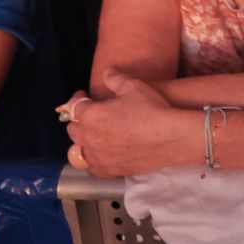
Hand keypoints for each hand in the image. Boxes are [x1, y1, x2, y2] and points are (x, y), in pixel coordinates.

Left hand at [64, 74, 187, 176]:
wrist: (170, 137)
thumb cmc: (150, 108)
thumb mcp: (133, 86)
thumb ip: (115, 79)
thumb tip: (106, 72)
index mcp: (91, 115)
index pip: (74, 106)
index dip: (78, 99)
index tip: (84, 96)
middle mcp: (88, 138)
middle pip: (73, 130)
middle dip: (79, 121)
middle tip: (91, 116)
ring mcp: (98, 157)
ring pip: (80, 150)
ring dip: (84, 142)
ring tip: (96, 137)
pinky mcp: (109, 171)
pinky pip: (92, 167)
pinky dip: (94, 161)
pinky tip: (102, 155)